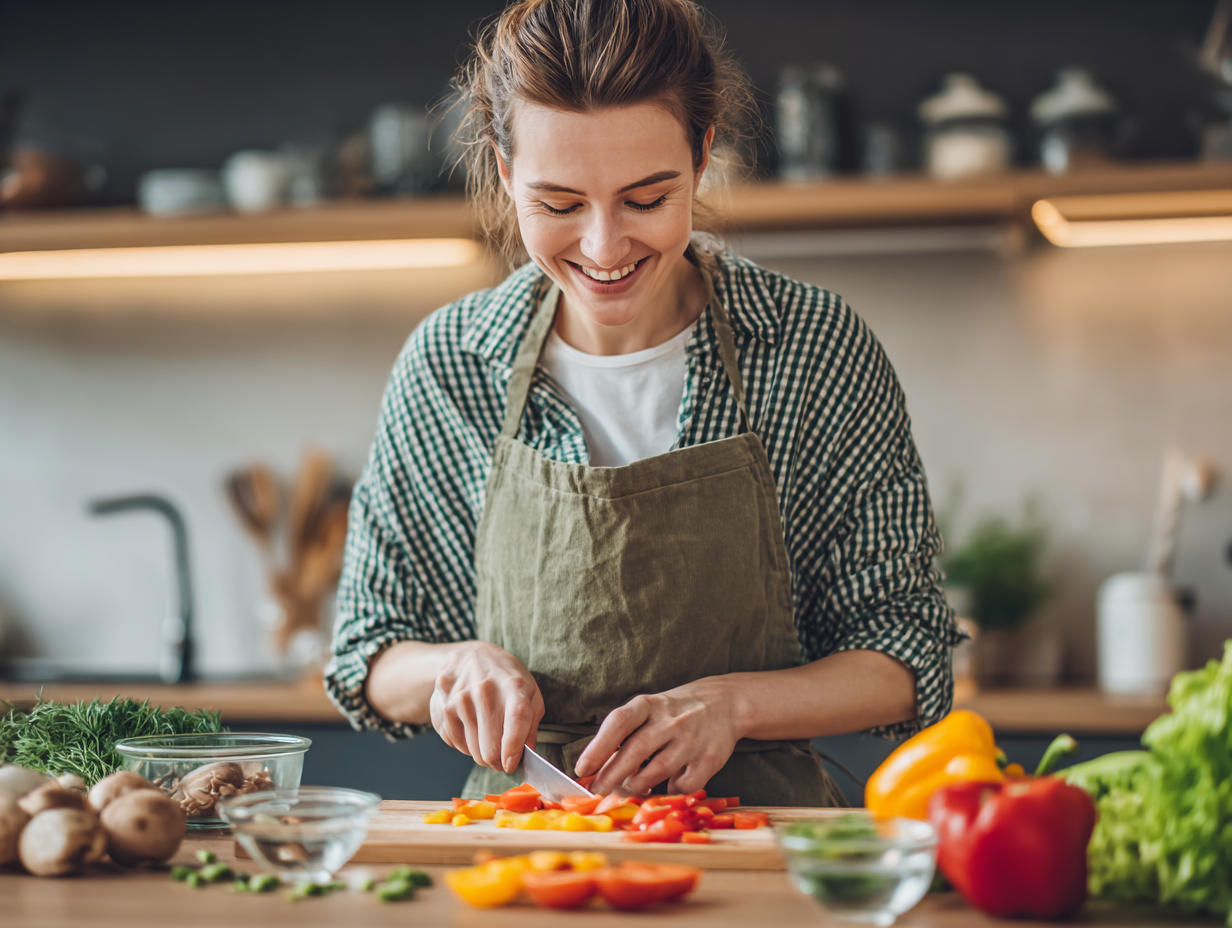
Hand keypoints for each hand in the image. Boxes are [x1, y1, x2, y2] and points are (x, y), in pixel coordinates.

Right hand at [428, 641, 544, 773]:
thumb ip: (531, 723)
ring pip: (472, 752)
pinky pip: (456, 745)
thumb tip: (527, 752)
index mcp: (513, 687)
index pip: (515, 722)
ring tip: (487, 733)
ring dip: (482, 752)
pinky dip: (466, 744)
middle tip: (503, 757)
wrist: (470, 657)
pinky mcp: (443, 708)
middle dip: (498, 761)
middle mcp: (485, 692)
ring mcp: (460, 700)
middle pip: (490, 749)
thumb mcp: (529, 692)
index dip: (513, 750)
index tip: (511, 766)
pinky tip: (471, 726)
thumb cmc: (506, 679)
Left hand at [573, 677, 748, 795]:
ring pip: (657, 770)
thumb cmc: (676, 711)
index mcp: (650, 704)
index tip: (582, 769)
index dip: (598, 747)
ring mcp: (692, 739)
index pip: (619, 722)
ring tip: (628, 790)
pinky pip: (683, 784)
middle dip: (611, 776)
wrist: (726, 703)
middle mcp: (671, 719)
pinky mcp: (710, 758)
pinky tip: (665, 786)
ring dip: (637, 786)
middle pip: (635, 750)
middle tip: (595, 794)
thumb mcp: (650, 710)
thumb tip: (593, 768)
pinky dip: (670, 790)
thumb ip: (626, 733)